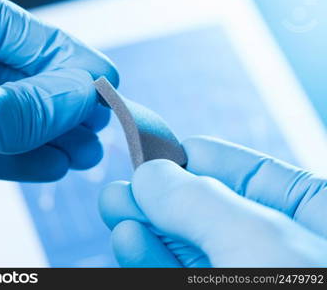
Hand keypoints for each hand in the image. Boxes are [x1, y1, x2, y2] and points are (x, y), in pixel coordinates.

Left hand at [0, 0, 117, 196]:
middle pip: (1, 72)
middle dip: (57, 103)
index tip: (101, 79)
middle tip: (97, 122)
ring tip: (85, 154)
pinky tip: (51, 165)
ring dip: (44, 138)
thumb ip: (26, 104)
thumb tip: (81, 96)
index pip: (0, 23)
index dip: (60, 52)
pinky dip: (12, 159)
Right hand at [99, 136, 326, 266]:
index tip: (149, 148)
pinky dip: (148, 257)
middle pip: (204, 207)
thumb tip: (151, 174)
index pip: (242, 171)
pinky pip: (174, 273)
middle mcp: (275, 244)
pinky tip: (129, 239)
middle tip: (123, 185)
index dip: (192, 156)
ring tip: (115, 206)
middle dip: (158, 195)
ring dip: (145, 225)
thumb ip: (199, 200)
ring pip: (183, 243)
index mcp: (309, 212)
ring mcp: (241, 272)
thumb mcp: (260, 239)